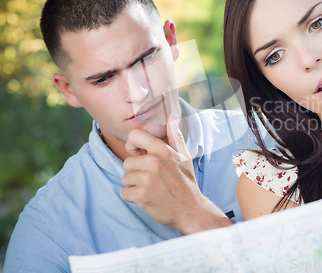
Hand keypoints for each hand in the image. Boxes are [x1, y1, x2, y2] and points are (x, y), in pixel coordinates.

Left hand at [120, 116, 231, 233]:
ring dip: (134, 185)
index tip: (139, 155)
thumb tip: (172, 117)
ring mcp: (147, 179)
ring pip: (125, 178)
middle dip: (136, 171)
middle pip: (127, 162)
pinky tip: (148, 198)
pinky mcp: (141, 196)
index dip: (133, 145)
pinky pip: (124, 193)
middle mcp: (154, 162)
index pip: (134, 136)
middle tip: (152, 179)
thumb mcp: (184, 156)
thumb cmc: (186, 182)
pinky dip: (133, 198)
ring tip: (152, 188)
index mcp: (163, 150)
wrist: (190, 210)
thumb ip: (175, 136)